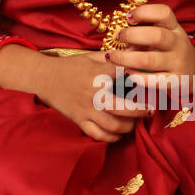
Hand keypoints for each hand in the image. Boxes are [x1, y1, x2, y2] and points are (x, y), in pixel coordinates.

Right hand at [39, 50, 153, 143]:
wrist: (44, 78)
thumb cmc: (70, 67)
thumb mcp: (91, 57)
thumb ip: (112, 59)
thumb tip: (133, 56)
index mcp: (99, 74)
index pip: (127, 78)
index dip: (141, 82)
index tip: (149, 85)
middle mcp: (95, 93)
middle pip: (125, 108)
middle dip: (141, 111)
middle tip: (150, 110)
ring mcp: (87, 109)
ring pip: (114, 125)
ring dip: (128, 127)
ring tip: (134, 123)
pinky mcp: (79, 120)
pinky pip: (98, 135)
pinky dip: (111, 137)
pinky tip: (118, 134)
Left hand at [104, 3, 194, 108]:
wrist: (194, 72)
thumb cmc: (169, 50)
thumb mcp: (165, 35)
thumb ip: (145, 31)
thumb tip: (119, 35)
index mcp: (175, 28)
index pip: (164, 13)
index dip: (144, 12)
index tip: (129, 17)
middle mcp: (178, 44)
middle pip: (156, 36)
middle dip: (132, 35)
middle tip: (118, 37)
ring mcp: (177, 63)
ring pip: (149, 60)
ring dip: (126, 58)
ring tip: (112, 57)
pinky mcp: (174, 81)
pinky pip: (152, 80)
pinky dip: (136, 76)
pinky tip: (127, 72)